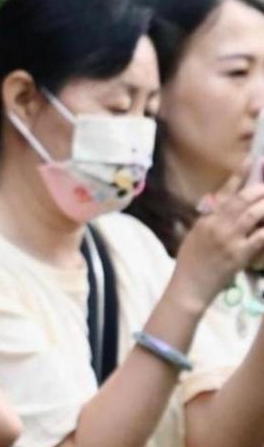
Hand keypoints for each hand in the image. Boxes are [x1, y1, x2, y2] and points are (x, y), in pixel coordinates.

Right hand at [173, 171, 263, 307]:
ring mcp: (229, 239)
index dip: (240, 175)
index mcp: (206, 219)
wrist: (189, 286)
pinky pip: (261, 237)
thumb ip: (210, 220)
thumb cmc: (191, 263)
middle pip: (243, 200)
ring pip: (254, 214)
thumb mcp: (195, 236)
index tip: (252, 160)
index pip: (225, 192)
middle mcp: (217, 225)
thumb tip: (223, 206)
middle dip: (261, 189)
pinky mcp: (239, 254)